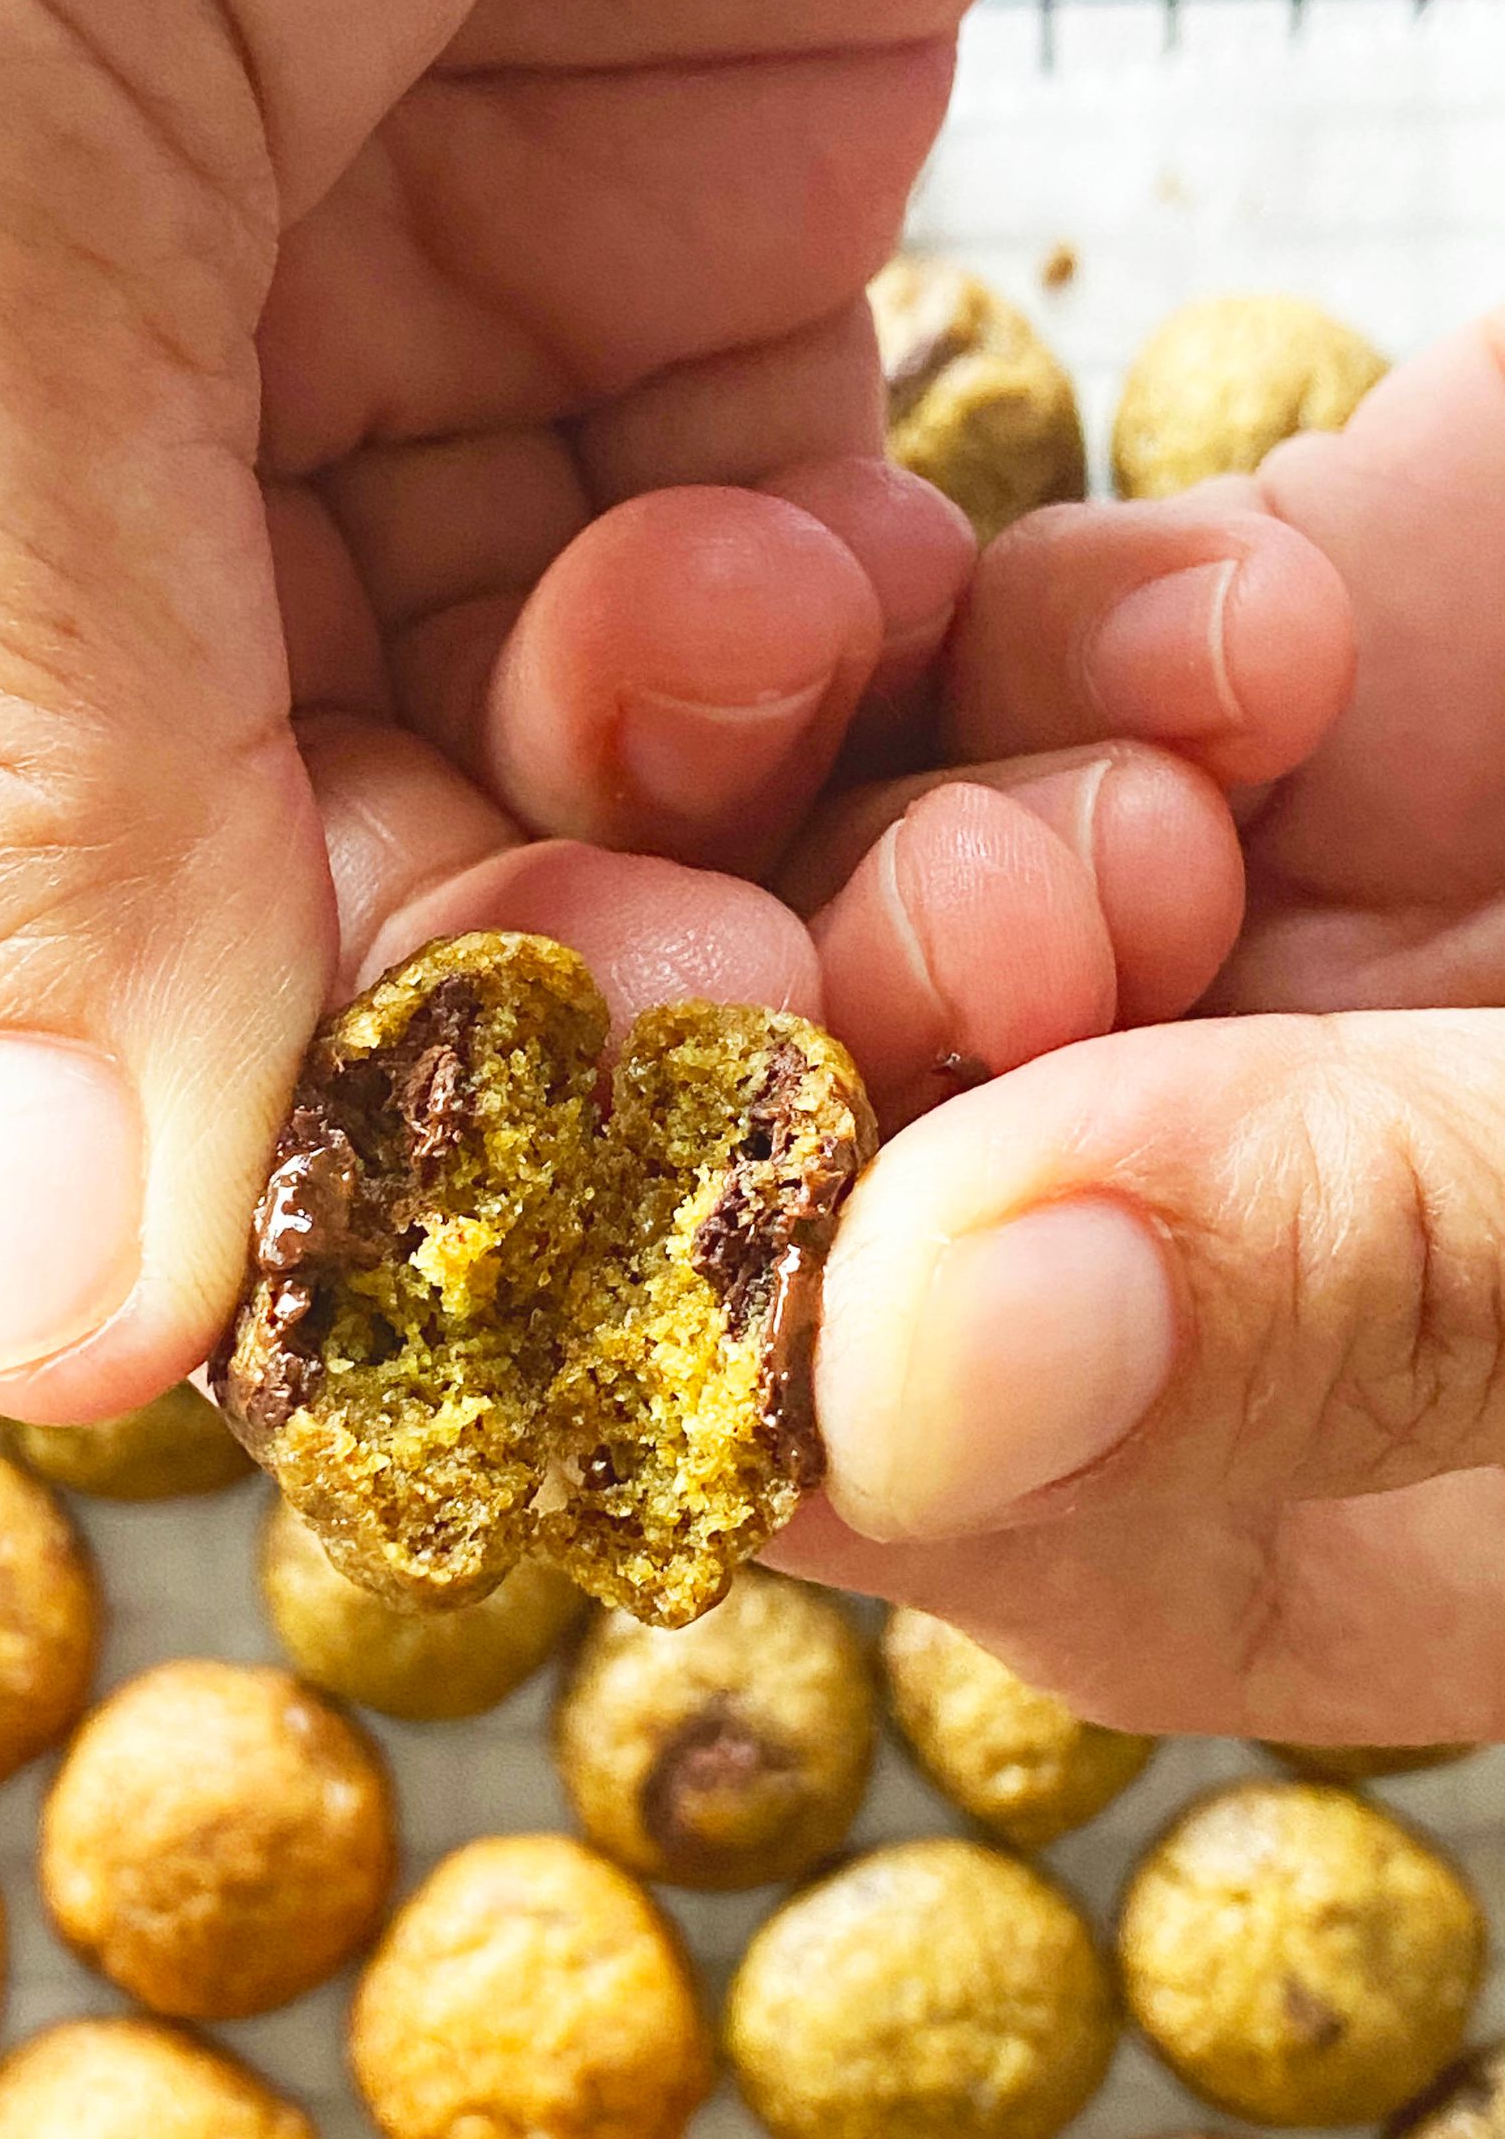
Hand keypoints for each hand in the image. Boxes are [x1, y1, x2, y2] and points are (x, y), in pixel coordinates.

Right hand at [0, 0, 976, 1417]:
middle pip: (261, 844)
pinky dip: (861, 650)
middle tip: (700, 1068)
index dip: (138, 1058)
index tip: (361, 1221)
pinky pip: (771, 554)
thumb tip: (47, 1314)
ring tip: (862, 891)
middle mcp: (57, 383)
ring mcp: (387, 318)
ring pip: (550, 739)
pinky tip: (939, 651)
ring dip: (720, 854)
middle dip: (493, 979)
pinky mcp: (683, 236)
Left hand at [783, 315, 1504, 1748]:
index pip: (885, 1479)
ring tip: (1137, 796)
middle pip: (795, 1158)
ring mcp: (1213, 959)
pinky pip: (1004, 644)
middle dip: (818, 1038)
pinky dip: (1062, 624)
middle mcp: (1179, 1243)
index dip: (768, 1344)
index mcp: (1276, 1513)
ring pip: (834, 877)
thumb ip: (1370, 1305)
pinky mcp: (1265, 696)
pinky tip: (1249, 643)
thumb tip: (907, 1375)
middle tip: (1007, 920)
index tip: (780, 1200)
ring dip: (885, 804)